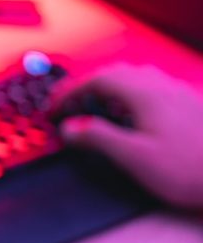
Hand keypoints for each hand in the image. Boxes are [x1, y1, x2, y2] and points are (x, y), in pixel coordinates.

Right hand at [53, 64, 202, 209]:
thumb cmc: (190, 169)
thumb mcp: (134, 157)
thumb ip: (98, 138)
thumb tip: (70, 127)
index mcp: (146, 95)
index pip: (98, 80)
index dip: (70, 92)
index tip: (53, 108)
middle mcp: (163, 88)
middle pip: (116, 73)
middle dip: (86, 86)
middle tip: (67, 104)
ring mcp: (179, 95)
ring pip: (135, 79)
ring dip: (108, 88)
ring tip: (94, 108)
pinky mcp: (190, 107)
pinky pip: (151, 89)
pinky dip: (128, 96)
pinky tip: (130, 116)